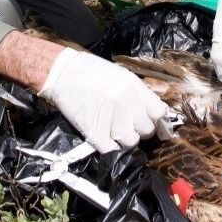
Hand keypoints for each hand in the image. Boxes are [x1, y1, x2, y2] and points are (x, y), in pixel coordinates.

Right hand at [38, 48, 169, 152]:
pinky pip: (111, 149)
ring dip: (125, 140)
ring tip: (114, 131)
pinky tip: (104, 138)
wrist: (61, 72)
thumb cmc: (90, 72)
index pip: (159, 112)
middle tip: (129, 125)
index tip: (160, 128)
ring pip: (131, 142)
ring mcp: (110, 118)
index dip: (160, 122)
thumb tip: (155, 113)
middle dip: (140, 130)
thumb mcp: (121, 76)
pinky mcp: (94, 131)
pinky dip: (109, 147)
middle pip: (146, 129)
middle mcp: (126, 102)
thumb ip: (138, 94)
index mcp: (134, 87)